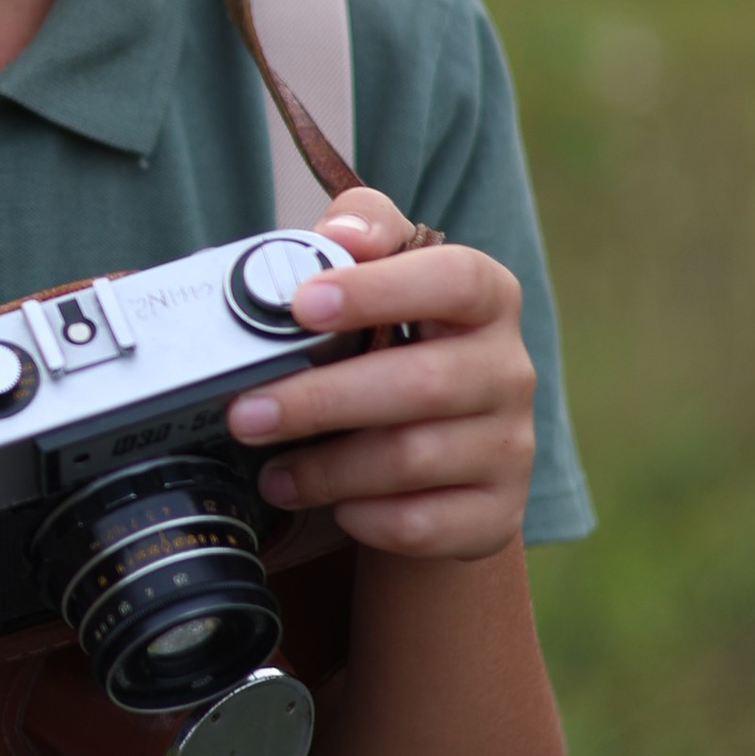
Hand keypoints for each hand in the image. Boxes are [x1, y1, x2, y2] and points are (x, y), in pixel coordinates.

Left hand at [226, 191, 534, 562]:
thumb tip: (339, 232)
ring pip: (412, 460)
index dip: (380, 289)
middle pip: (421, 383)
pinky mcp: (497, 514)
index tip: (303, 304)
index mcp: (485, 300)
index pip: (454, 278)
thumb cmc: (394, 352)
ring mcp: (510, 447)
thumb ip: (364, 235)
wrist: (442, 461)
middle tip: (244, 413)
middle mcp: (509, 370)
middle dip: (320, 400)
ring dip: (326, 469)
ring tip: (271, 473)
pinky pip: (421, 523)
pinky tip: (334, 508)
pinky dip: (366, 518)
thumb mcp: (379, 284)